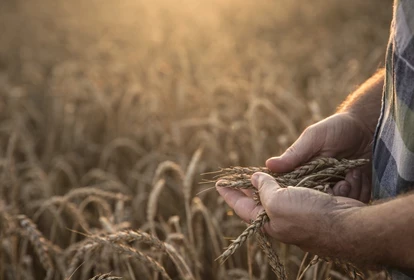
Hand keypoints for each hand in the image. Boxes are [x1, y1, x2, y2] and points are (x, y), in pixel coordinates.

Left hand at [217, 172, 364, 255]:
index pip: (241, 208)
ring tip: (258, 173)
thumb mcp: (278, 202)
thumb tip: (255, 179)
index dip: (229, 194)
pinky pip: (294, 193)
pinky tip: (285, 176)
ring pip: (277, 196)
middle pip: (258, 202)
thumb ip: (264, 190)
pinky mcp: (313, 206)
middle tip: (237, 177)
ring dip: (267, 184)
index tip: (219, 184)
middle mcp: (280, 220)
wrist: (347, 224)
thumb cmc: (309, 215)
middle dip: (247, 190)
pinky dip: (287, 183)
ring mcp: (297, 214)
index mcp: (268, 222)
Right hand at [266, 112, 372, 202]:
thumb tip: (268, 165)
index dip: (303, 196)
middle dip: (330, 195)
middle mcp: (319, 185)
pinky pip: (356, 202)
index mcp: (303, 173)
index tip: (317, 187)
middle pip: (318, 204)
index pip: (296, 192)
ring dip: (348, 191)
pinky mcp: (356, 192)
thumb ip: (293, 154)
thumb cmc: (336, 128)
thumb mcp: (313, 139)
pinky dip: (360, 190)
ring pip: (338, 205)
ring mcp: (338, 189)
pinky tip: (360, 175)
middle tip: (341, 181)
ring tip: (352, 173)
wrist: (367, 126)